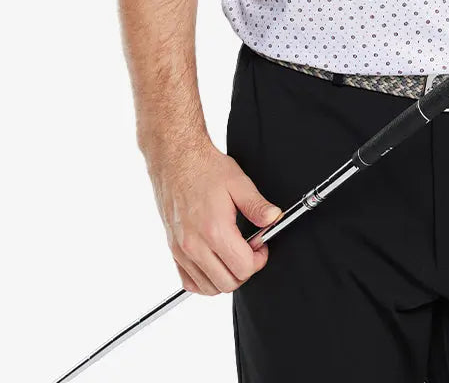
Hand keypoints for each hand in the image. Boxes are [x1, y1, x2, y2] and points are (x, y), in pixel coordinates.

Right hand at [145, 139, 282, 294]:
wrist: (176, 160)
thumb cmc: (204, 169)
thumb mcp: (238, 182)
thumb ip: (257, 205)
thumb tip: (274, 219)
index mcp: (214, 230)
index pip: (243, 268)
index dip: (259, 259)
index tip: (261, 246)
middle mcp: (195, 245)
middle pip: (228, 283)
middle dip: (245, 271)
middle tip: (250, 251)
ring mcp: (181, 250)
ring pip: (209, 288)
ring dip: (226, 277)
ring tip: (233, 255)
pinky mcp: (173, 250)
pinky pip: (190, 282)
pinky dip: (205, 280)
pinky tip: (215, 263)